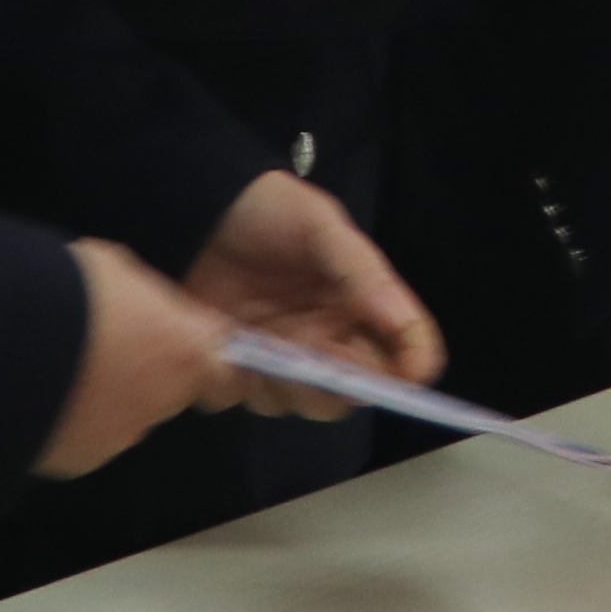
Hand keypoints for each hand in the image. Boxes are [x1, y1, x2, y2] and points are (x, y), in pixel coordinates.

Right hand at [38, 241, 246, 477]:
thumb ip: (147, 301)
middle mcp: (163, 401)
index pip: (220, 365)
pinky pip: (87, 437)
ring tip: (63, 369)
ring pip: (127, 415)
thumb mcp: (117, 270)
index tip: (169, 337)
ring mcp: (122, 435)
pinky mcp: (82, 460)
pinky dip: (73, 420)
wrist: (5, 345)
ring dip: (107, 397)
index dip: (197, 352)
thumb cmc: (68, 289)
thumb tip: (150, 314)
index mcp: (184, 351)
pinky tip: (42, 397)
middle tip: (102, 346)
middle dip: (145, 372)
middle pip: (171, 390)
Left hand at [171, 167, 441, 401]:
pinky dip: (249, 383)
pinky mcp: (240, 369)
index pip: (403, 348)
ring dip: (298, 387)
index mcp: (361, 307)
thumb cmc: (269, 211)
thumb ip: (363, 272)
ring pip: (307, 401)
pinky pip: (252, 397)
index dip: (411, 366)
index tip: (409, 375)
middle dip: (348, 385)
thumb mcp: (322, 225)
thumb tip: (403, 325)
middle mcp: (328, 340)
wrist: (198, 210)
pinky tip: (237, 350)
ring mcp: (285, 359)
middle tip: (327, 360)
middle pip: (357, 389)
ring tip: (273, 350)